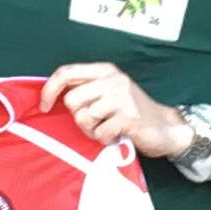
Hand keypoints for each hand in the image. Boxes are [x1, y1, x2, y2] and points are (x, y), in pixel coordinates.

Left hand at [39, 62, 193, 158]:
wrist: (166, 127)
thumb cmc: (131, 111)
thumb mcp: (109, 92)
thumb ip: (85, 89)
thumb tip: (51, 95)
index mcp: (105, 70)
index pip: (66, 72)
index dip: (49, 89)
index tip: (44, 106)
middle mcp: (113, 80)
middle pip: (72, 100)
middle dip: (79, 117)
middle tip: (96, 122)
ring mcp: (122, 97)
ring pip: (83, 118)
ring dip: (92, 130)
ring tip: (108, 128)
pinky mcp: (128, 117)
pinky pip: (99, 132)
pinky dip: (105, 138)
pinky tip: (118, 134)